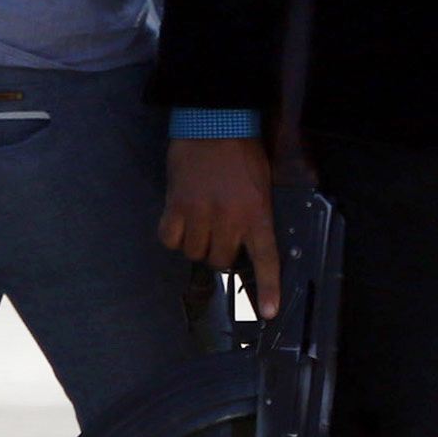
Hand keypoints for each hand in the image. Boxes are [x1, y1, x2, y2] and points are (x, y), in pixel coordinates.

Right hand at [160, 136, 281, 313]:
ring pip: (194, 253)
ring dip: (197, 245)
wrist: (214, 124)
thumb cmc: (243, 154)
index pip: (265, 258)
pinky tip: (180, 222)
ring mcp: (199, 214)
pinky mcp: (175, 207)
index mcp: (257, 214)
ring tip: (201, 224)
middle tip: (221, 235)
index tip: (267, 312)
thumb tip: (248, 242)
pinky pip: (170, 239)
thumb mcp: (262, 185)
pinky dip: (173, 237)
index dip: (267, 288)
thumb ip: (256, 214)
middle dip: (221, 254)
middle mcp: (229, 219)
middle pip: (221, 260)